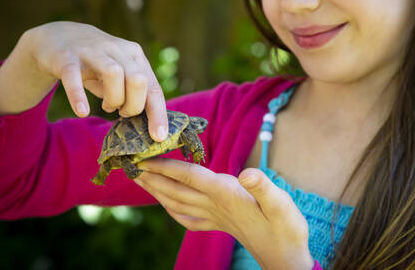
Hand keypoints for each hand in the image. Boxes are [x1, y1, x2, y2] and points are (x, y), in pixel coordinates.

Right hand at [20, 21, 167, 140]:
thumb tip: (146, 122)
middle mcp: (117, 50)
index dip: (158, 114)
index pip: (153, 87)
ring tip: (108, 107)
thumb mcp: (120, 75)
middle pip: (138, 80)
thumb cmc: (97, 65)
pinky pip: (74, 78)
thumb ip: (133, 94)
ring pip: (114, 73)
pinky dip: (79, 96)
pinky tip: (82, 111)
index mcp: (135, 56)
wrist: (60, 36)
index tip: (159, 137)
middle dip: (134, 106)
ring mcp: (92, 51)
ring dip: (114, 99)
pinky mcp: (67, 58)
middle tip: (122, 113)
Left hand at [133, 158, 314, 269]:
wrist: (285, 258)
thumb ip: (264, 188)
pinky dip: (171, 209)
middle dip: (151, 176)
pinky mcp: (219, 224)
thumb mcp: (282, 205)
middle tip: (128, 163)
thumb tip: (247, 174)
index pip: (189, 177)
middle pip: (175, 189)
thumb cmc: (286, 229)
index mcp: (226, 195)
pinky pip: (187, 217)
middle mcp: (215, 206)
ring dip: (155, 189)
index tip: (142, 157)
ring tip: (139, 178)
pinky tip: (166, 205)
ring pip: (176, 202)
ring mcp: (214, 217)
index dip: (165, 166)